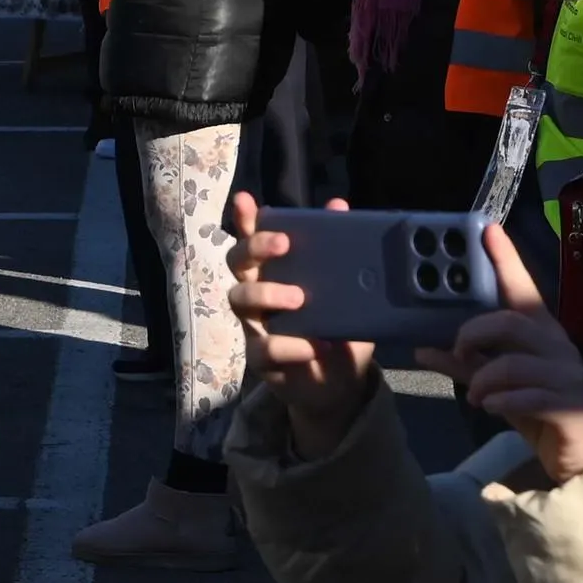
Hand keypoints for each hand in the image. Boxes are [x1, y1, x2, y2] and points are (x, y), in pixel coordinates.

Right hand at [227, 192, 376, 457]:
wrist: (342, 384)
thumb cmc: (338, 328)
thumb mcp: (346, 293)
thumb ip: (340, 254)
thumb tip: (340, 207)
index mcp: (274, 273)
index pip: (252, 239)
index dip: (244, 219)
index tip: (245, 199)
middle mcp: (257, 294)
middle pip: (237, 262)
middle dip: (254, 248)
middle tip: (283, 244)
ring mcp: (254, 326)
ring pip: (239, 299)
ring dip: (267, 294)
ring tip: (300, 299)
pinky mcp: (261, 359)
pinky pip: (265, 348)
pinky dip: (292, 345)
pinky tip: (316, 346)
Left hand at [436, 225, 582, 483]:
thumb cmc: (539, 411)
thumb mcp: (496, 385)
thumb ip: (463, 365)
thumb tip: (420, 349)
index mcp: (541, 333)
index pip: (522, 289)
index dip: (505, 260)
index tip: (487, 230)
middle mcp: (557, 347)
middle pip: (510, 321)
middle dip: (473, 332)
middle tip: (455, 350)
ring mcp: (568, 376)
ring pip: (514, 362)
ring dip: (483, 378)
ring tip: (473, 394)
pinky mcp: (571, 407)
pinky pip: (529, 396)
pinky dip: (501, 400)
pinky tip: (489, 408)